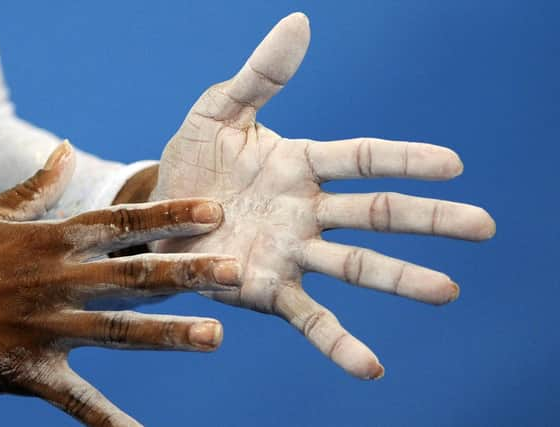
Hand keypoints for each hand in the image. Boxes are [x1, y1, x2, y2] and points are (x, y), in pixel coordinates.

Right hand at [0, 142, 240, 425]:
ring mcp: (43, 326)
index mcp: (51, 239)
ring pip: (117, 331)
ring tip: (216, 336)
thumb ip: (38, 185)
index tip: (215, 213)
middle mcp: (55, 280)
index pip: (121, 222)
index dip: (169, 217)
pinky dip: (106, 421)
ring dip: (169, 335)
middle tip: (236, 271)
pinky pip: (74, 400)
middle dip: (187, 272)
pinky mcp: (25, 370)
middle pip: (132, 275)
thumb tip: (69, 148)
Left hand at [150, 13, 494, 378]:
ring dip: (400, 278)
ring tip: (446, 290)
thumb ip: (261, 75)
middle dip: (427, 220)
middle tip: (483, 226)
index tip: (452, 165)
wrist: (156, 216)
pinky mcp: (267, 290)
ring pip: (354, 266)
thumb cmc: (192, 162)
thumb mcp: (219, 112)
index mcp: (300, 165)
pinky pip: (309, 317)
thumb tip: (300, 22)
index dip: (405, 161)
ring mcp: (291, 254)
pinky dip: (339, 342)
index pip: (363, 159)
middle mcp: (306, 211)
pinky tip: (370, 368)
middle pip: (375, 214)